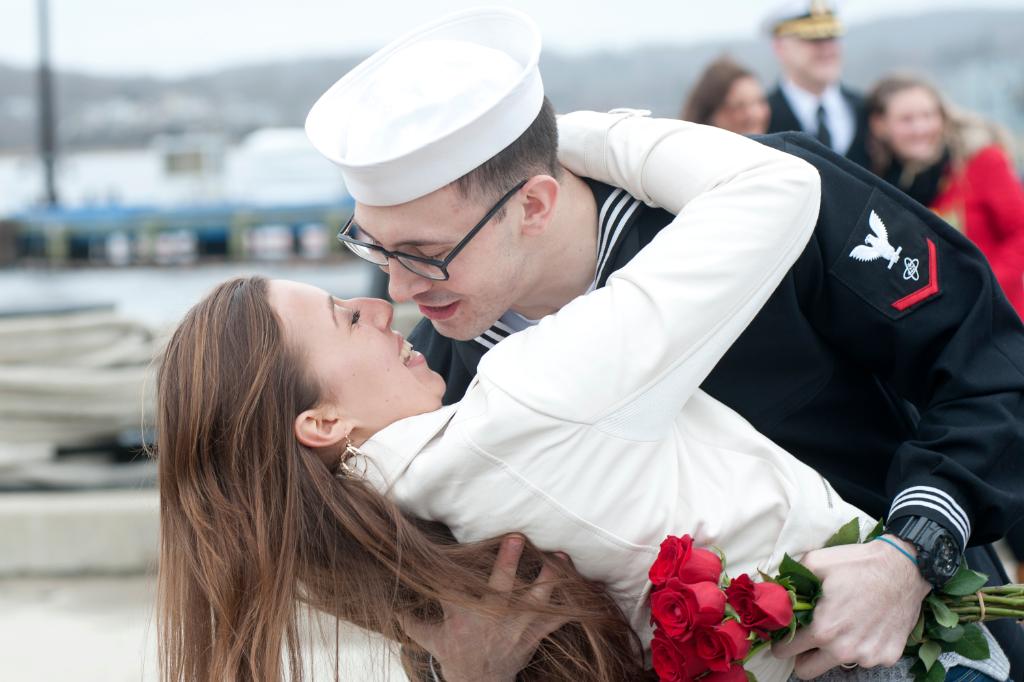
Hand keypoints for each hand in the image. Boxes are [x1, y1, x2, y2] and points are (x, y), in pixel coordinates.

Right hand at [399, 536, 567, 681]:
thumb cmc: (455, 654)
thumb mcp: (428, 637)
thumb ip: (410, 616)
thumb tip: (390, 598)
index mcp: (464, 613)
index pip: (460, 583)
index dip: (459, 564)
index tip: (462, 543)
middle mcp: (492, 617)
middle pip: (501, 586)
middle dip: (508, 562)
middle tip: (517, 536)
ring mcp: (517, 626)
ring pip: (537, 599)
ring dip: (551, 577)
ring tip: (560, 556)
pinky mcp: (535, 635)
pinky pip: (557, 618)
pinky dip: (572, 603)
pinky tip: (583, 585)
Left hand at [772, 537, 931, 677]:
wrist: (904, 567)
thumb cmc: (857, 563)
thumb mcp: (815, 562)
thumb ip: (791, 580)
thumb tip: (773, 591)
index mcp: (823, 630)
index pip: (787, 651)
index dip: (781, 642)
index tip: (784, 637)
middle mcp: (844, 649)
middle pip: (808, 671)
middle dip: (802, 657)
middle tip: (807, 639)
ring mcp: (868, 656)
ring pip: (838, 664)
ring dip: (835, 650)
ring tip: (844, 624)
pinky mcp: (888, 656)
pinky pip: (866, 658)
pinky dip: (862, 646)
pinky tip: (866, 624)